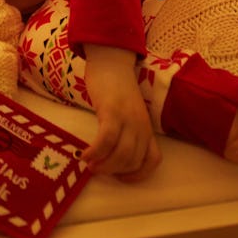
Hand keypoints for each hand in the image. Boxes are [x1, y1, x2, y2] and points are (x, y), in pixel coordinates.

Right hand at [82, 45, 161, 181]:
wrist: (112, 61)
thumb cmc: (117, 88)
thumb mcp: (128, 113)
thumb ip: (126, 132)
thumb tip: (112, 157)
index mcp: (147, 128)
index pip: (153, 160)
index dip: (138, 175)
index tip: (120, 177)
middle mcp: (141, 125)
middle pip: (133, 161)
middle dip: (114, 171)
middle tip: (98, 169)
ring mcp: (128, 118)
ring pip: (121, 155)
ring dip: (104, 166)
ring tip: (90, 164)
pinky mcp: (112, 111)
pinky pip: (106, 141)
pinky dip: (94, 153)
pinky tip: (83, 154)